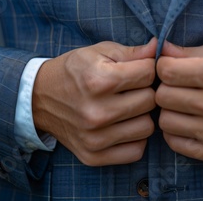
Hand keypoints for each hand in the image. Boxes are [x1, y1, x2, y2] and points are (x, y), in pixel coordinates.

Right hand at [32, 39, 156, 165]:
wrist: (40, 98)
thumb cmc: (75, 70)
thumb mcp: (100, 52)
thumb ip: (134, 52)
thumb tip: (162, 48)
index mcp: (99, 81)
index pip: (149, 73)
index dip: (147, 67)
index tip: (138, 69)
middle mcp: (97, 112)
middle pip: (150, 101)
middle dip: (145, 90)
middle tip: (132, 88)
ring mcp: (94, 137)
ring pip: (147, 127)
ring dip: (141, 116)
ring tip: (127, 106)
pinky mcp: (93, 156)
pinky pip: (136, 151)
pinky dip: (134, 138)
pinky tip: (123, 125)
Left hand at [156, 41, 202, 162]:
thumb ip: (184, 52)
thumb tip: (157, 49)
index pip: (167, 71)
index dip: (162, 67)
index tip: (170, 68)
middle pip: (163, 97)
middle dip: (165, 88)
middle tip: (177, 87)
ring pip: (165, 121)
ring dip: (169, 111)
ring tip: (183, 104)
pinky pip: (174, 143)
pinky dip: (175, 131)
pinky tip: (187, 121)